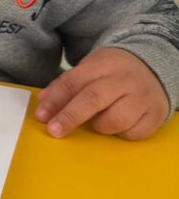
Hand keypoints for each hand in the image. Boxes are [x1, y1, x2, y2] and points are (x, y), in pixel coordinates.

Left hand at [35, 47, 168, 140]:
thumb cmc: (113, 72)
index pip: (74, 82)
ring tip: (98, 120)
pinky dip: (121, 134)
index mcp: (103, 64)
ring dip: (100, 126)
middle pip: (93, 99)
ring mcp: (142, 98)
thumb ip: (67, 84)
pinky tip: (118, 126)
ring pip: (115, 120)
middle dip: (70, 116)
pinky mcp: (156, 115)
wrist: (154, 67)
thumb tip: (44, 103)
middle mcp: (124, 80)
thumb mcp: (90, 68)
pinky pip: (133, 133)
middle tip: (54, 130)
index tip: (41, 116)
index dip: (55, 100)